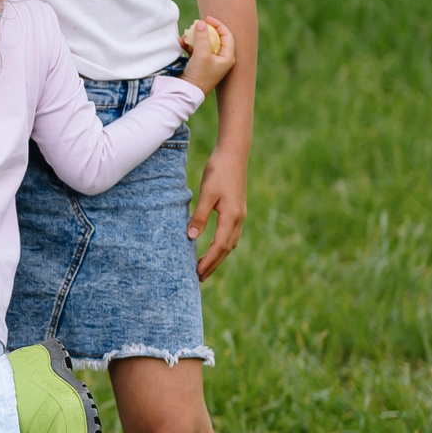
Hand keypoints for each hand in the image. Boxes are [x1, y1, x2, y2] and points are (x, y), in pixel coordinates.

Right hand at [178, 16, 234, 91]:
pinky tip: (181, 43)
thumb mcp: (201, 54)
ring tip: (185, 38)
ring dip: (194, 38)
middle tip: (195, 26)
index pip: (227, 35)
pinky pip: (196, 49)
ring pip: (204, 43)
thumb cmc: (199, 75)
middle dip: (203, 31)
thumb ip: (202, 37)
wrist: (187, 92)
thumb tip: (201, 22)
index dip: (217, 25)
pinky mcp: (200, 64)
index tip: (206, 19)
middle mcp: (221, 58)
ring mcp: (210, 61)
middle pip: (215, 38)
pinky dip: (189, 45)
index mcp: (227, 57)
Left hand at [191, 146, 246, 279]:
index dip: (209, 261)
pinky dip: (222, 244)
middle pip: (226, 248)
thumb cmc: (218, 172)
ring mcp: (240, 214)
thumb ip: (200, 216)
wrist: (233, 155)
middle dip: (213, 263)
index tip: (197, 273)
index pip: (219, 246)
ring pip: (230, 242)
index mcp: (231, 217)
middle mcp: (239, 219)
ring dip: (218, 255)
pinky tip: (212, 246)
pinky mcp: (237, 209)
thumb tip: (191, 237)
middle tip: (199, 277)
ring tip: (205, 266)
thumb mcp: (206, 194)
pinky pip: (231, 233)